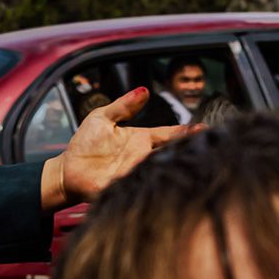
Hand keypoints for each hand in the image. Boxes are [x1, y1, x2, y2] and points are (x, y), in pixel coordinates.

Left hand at [43, 87, 201, 208]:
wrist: (68, 171)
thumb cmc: (85, 144)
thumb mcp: (102, 117)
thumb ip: (124, 106)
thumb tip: (144, 90)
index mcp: (141, 139)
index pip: (169, 134)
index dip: (186, 131)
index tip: (205, 128)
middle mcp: (143, 157)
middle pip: (172, 152)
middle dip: (190, 149)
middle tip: (210, 146)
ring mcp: (138, 173)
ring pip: (164, 169)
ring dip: (178, 166)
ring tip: (197, 161)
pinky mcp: (128, 188)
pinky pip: (147, 186)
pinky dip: (159, 184)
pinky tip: (170, 180)